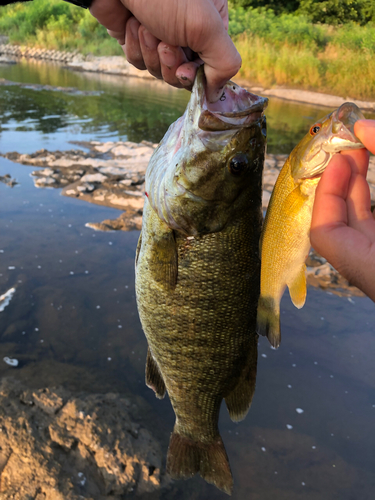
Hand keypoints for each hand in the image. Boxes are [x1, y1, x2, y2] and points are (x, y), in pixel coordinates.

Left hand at [89, 0, 240, 101]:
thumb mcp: (206, 27)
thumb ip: (224, 64)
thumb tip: (216, 95)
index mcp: (212, 24)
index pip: (212, 68)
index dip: (195, 75)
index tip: (185, 70)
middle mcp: (189, 31)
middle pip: (184, 75)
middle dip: (170, 63)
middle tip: (164, 42)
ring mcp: (162, 35)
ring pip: (160, 70)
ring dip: (151, 53)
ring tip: (146, 26)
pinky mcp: (137, 39)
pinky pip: (140, 62)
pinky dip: (135, 48)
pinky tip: (132, 25)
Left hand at [310, 119, 374, 300]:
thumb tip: (363, 127)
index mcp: (370, 268)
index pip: (325, 235)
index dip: (327, 193)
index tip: (339, 157)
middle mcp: (369, 268)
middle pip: (337, 224)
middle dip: (340, 180)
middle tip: (350, 144)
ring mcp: (374, 259)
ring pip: (356, 222)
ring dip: (355, 185)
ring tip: (361, 150)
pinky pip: (368, 223)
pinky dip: (365, 198)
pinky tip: (368, 174)